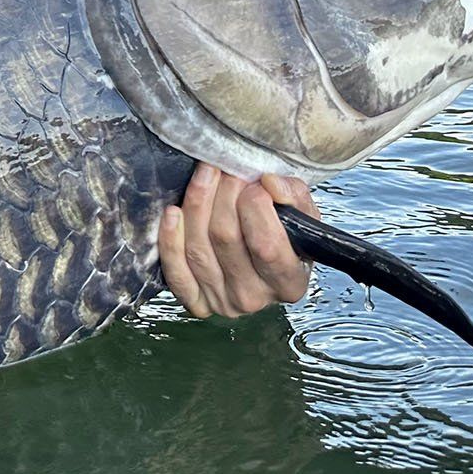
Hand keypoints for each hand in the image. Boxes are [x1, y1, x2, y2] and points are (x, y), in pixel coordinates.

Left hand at [159, 165, 315, 317]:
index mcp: (289, 283)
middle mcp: (255, 298)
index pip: (266, 245)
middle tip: (227, 171)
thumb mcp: (302, 213)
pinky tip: (172, 212)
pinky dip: (169, 239)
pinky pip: (176, 270)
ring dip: (197, 203)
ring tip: (206, 176)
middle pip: (225, 238)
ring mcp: (223, 301)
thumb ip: (293, 194)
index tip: (255, 182)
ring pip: (198, 248)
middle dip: (223, 194)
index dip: (256, 206)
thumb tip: (269, 183)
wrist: (266, 256)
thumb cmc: (285, 233)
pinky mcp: (196, 300)